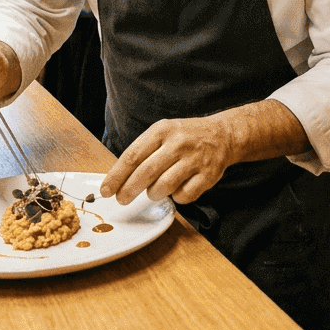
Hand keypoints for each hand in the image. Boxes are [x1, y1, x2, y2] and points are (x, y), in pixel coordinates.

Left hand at [99, 116, 232, 204]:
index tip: (106, 190)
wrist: (223, 135)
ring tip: (153, 191)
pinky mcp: (208, 175)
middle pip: (145, 173)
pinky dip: (176, 197)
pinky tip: (176, 189)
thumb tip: (118, 178)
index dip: (116, 176)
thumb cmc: (185, 136)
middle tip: (122, 199)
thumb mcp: (162, 133)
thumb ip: (143, 151)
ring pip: (164, 186)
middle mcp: (178, 143)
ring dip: (153, 194)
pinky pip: (185, 195)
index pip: (132, 156)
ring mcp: (195, 159)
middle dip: (129, 190)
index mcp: (162, 130)